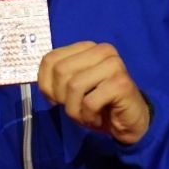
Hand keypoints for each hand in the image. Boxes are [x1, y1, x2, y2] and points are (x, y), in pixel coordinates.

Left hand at [36, 41, 152, 143]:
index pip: (50, 59)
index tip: (56, 99)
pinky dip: (87, 116)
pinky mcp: (121, 84)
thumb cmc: (97, 103)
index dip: (46, 84)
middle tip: (73, 107)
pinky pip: (89, 102)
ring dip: (74, 109)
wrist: (128, 121)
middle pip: (61, 70)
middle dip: (61, 96)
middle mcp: (102, 50)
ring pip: (74, 86)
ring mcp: (114, 65)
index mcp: (86, 47)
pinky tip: (96, 118)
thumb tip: (39, 82)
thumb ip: (55, 79)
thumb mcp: (69, 89)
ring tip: (85, 114)